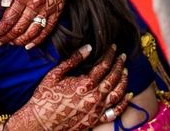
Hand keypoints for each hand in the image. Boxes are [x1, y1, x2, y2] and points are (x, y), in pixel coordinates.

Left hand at [0, 0, 78, 48]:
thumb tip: (3, 4)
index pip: (9, 19)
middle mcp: (36, 4)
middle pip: (18, 28)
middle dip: (6, 38)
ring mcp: (47, 9)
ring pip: (31, 33)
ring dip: (19, 42)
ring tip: (9, 44)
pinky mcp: (56, 11)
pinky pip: (46, 31)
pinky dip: (37, 41)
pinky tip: (28, 45)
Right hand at [6, 45, 129, 130]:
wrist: (41, 122)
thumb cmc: (45, 96)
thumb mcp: (55, 74)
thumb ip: (73, 60)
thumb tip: (88, 48)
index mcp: (85, 84)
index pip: (103, 66)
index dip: (109, 55)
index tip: (113, 47)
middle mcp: (94, 97)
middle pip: (112, 78)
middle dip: (119, 65)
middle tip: (122, 56)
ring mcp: (97, 110)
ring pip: (117, 94)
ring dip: (123, 81)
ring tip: (126, 71)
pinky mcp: (96, 120)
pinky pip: (115, 112)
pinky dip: (124, 103)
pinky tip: (128, 95)